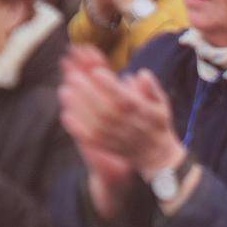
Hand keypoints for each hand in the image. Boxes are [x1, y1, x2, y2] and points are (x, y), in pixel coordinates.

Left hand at [59, 46, 182, 175]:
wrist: (154, 154)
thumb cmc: (156, 123)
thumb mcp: (161, 104)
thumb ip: (152, 89)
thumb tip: (142, 74)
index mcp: (143, 114)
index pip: (125, 99)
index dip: (110, 86)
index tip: (96, 72)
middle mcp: (129, 127)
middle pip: (106, 111)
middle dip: (88, 93)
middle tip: (73, 77)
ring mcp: (117, 139)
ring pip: (95, 125)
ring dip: (79, 108)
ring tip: (65, 91)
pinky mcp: (106, 148)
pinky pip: (90, 140)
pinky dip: (77, 129)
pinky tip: (66, 115)